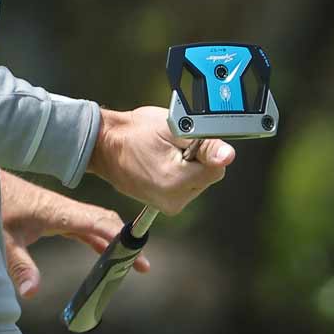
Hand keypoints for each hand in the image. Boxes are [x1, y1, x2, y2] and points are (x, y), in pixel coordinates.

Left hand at [0, 170, 150, 299]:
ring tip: (135, 263)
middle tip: (144, 265)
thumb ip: (19, 265)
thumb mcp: (4, 239)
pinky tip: (107, 254)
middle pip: (104, 221)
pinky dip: (99, 239)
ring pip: (97, 223)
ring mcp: (63, 211)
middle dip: (125, 241)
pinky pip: (86, 227)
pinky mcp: (57, 215)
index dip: (117, 236)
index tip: (136, 251)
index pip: (96, 222)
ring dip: (115, 241)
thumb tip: (33, 293)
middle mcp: (66, 209)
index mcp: (58, 211)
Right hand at [86, 105, 234, 213]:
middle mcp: (174, 200)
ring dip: (188, 167)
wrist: (106, 146)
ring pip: (199, 181)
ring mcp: (169, 205)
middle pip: (208, 176)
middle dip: (197, 159)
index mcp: (176, 181)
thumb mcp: (171, 128)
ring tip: (163, 154)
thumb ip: (203, 143)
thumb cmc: (133, 133)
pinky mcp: (165, 206)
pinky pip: (187, 188)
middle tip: (171, 146)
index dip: (205, 150)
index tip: (186, 142)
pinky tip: (162, 164)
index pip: (216, 168)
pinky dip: (180, 175)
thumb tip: (228, 156)